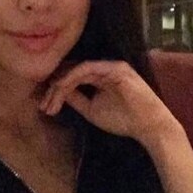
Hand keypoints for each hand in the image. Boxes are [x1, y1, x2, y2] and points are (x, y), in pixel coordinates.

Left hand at [39, 60, 180, 146]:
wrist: (148, 127)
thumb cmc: (123, 119)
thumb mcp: (91, 110)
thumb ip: (75, 99)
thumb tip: (55, 92)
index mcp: (99, 76)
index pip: (72, 76)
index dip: (55, 89)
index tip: (44, 106)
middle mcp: (103, 67)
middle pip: (71, 71)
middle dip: (54, 88)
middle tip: (43, 105)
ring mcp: (109, 66)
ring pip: (76, 69)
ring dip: (60, 85)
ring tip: (50, 102)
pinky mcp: (115, 68)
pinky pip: (86, 69)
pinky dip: (71, 79)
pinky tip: (61, 90)